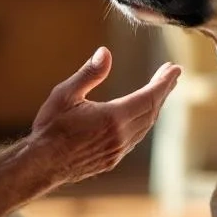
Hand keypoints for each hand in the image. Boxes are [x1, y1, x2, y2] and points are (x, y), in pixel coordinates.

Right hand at [29, 47, 180, 186]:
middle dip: (163, 90)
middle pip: (152, 110)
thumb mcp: (65, 94)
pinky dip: (144, 121)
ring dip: (155, 106)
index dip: (164, 82)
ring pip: (146, 125)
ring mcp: (118, 150)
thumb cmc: (51, 128)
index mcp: (113, 117)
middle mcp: (121, 136)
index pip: (149, 97)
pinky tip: (140, 115)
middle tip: (170, 74)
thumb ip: (89, 73)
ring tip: (158, 91)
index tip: (175, 69)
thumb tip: (105, 52)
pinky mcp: (112, 159)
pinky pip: (136, 138)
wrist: (42, 164)